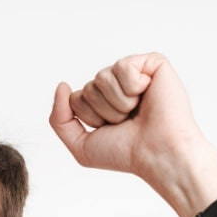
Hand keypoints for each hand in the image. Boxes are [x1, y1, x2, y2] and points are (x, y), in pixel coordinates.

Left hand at [50, 53, 216, 216]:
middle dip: (104, 111)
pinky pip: (122, 67)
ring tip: (138, 111)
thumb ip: (59, 119)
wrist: (157, 153)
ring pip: (102, 77)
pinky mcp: (152, 64)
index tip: (112, 130)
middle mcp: (117, 87)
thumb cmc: (126, 153)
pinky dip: (132, 87)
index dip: (90, 118)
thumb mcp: (80, 145)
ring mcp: (134, 74)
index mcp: (103, 103)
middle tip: (127, 121)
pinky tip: (147, 95)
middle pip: (88, 88)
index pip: (76, 99)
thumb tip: (62, 85)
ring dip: (118, 102)